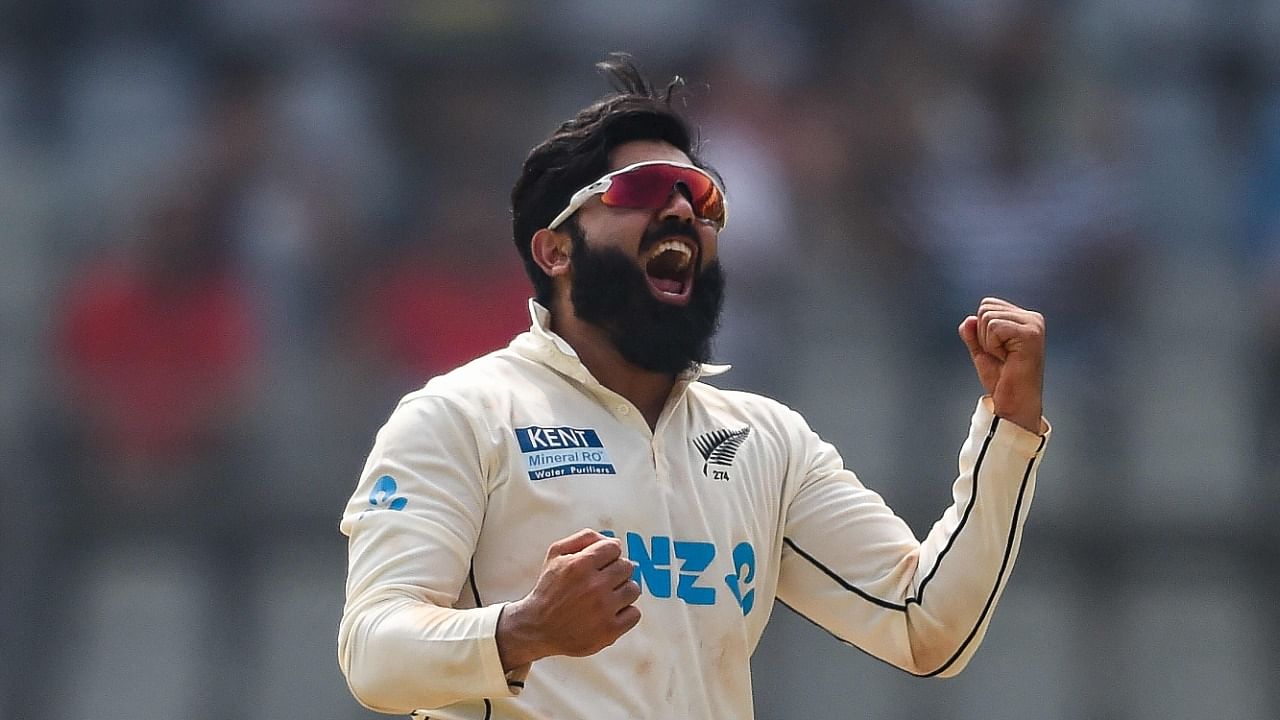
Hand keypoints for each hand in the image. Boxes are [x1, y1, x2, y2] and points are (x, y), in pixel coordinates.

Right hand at [496, 529, 640, 669]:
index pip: (614, 548)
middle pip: (627, 567)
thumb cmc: (549, 589)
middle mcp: (593, 586)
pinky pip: (634, 614)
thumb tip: (615, 541)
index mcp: (580, 565)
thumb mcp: (556, 554)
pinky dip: (625, 613)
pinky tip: (610, 613)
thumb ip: (584, 539)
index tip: (602, 564)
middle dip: (616, 572)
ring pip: (633, 589)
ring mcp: (603, 609)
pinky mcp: (609, 631)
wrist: (537, 627)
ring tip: (606, 597)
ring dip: (623, 591)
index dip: (609, 554)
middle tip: (603, 581)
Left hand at [958, 297, 1045, 433]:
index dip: (982, 330)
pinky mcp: (1030, 333)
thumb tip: (968, 320)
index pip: (987, 304)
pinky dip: (992, 345)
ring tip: (1005, 357)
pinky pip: (993, 326)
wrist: (1013, 402)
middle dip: (983, 335)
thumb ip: (973, 334)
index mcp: (1024, 319)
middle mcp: (1032, 318)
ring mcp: (1033, 325)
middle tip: (1001, 356)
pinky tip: (1007, 358)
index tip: (998, 351)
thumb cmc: (1003, 380)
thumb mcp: (982, 352)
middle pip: (985, 308)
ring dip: (988, 342)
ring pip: (987, 317)